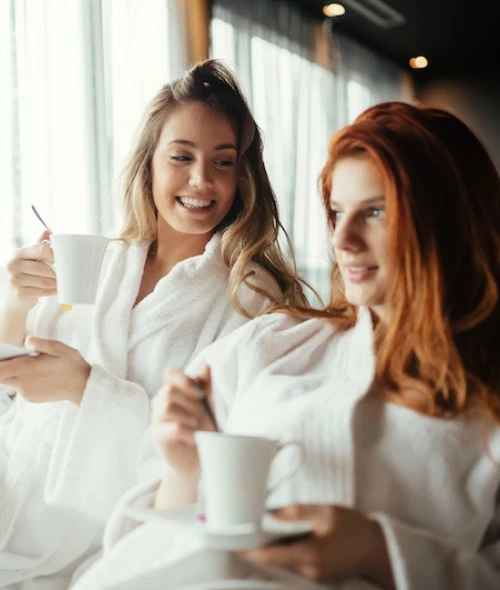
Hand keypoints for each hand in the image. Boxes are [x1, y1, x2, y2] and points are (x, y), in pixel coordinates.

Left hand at [0, 336, 90, 405]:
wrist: (83, 387)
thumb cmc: (72, 365)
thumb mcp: (58, 347)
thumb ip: (39, 343)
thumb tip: (26, 341)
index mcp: (27, 368)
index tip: (1, 357)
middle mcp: (23, 383)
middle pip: (1, 376)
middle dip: (3, 368)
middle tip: (18, 360)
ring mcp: (26, 392)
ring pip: (11, 381)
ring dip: (16, 373)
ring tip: (35, 367)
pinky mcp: (31, 398)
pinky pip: (20, 388)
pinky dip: (24, 381)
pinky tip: (39, 376)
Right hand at [5, 231, 55, 310]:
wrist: (16, 295)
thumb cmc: (27, 273)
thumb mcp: (31, 257)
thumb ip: (39, 246)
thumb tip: (47, 231)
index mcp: (18, 253)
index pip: (41, 250)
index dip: (55, 255)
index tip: (63, 259)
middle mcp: (13, 265)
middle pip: (44, 268)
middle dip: (57, 273)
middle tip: (66, 274)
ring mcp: (15, 280)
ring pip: (45, 281)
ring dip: (57, 283)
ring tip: (62, 282)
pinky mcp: (20, 293)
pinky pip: (43, 292)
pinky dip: (52, 291)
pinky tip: (56, 290)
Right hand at [151, 365, 215, 475]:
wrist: (199, 457)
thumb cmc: (202, 427)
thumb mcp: (208, 404)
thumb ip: (206, 386)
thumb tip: (206, 365)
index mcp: (173, 389)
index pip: (170, 373)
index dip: (184, 379)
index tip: (200, 393)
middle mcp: (160, 401)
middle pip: (169, 390)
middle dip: (191, 402)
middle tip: (203, 415)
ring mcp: (156, 418)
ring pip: (167, 407)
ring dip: (189, 416)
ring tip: (200, 426)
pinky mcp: (157, 436)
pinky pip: (173, 428)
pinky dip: (190, 432)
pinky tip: (196, 437)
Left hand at [242, 504, 394, 588]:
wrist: (378, 549)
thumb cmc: (354, 528)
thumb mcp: (326, 512)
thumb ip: (297, 512)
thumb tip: (272, 514)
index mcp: (309, 555)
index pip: (270, 557)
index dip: (249, 550)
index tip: (233, 542)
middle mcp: (308, 571)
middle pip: (274, 560)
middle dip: (259, 545)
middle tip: (246, 527)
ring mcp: (313, 575)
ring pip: (283, 561)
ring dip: (273, 546)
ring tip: (265, 526)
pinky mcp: (316, 574)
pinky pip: (294, 562)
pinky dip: (286, 550)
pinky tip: (287, 534)